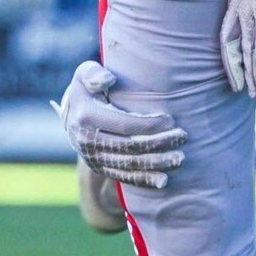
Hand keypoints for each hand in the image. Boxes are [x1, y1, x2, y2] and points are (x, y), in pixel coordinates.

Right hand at [52, 60, 186, 188]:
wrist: (71, 114)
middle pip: (130, 147)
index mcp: (86, 117)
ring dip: (157, 164)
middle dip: (160, 143)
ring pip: (129, 165)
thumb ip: (94, 73)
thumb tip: (108, 80)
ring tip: (180, 159)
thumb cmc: (88, 88)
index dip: (150, 125)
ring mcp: (92, 158)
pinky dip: (144, 180)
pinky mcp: (98, 168)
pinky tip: (163, 181)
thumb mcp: (85, 74)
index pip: (124, 125)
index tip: (172, 121)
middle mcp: (87, 140)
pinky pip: (123, 177)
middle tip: (183, 137)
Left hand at [220, 0, 255, 96]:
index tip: (233, 75)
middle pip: (235, 45)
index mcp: (235, 0)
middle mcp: (241, 4)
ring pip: (250, 47)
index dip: (228, 58)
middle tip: (240, 90)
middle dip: (238, 70)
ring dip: (253, 71)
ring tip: (254, 89)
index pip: (225, 36)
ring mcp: (254, 7)